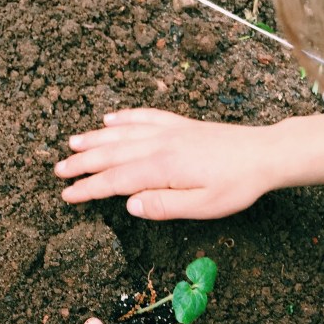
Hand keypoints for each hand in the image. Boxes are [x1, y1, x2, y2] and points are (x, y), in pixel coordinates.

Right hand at [56, 108, 323, 219]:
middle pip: (112, 154)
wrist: (265, 155)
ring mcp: (170, 131)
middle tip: (58, 172)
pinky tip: (110, 119)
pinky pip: (146, 117)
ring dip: (95, 138)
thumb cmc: (237, 185)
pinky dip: (125, 117)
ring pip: (123, 133)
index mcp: (162, 168)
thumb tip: (129, 205)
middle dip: (83, 163)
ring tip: (72, 143)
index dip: (89, 188)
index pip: (115, 180)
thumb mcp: (203, 206)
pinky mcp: (181, 124)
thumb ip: (163, 206)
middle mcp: (160, 144)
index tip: (67, 195)